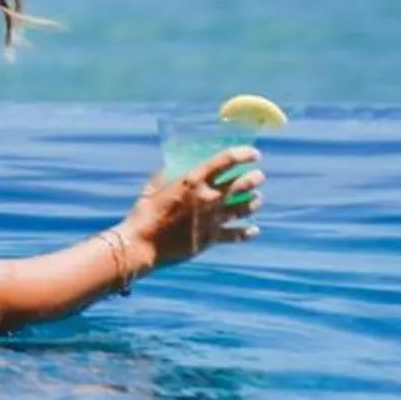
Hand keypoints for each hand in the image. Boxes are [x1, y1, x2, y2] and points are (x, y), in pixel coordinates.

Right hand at [123, 145, 264, 270]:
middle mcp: (208, 197)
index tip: (254, 154)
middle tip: (259, 176)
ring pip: (244, 207)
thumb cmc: (143, 214)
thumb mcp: (152, 188)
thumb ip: (166, 176)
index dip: (243, 154)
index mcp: (192, 181)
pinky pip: (236, 234)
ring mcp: (212, 218)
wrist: (142, 245)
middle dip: (255, 178)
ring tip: (257, 198)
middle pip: (242, 183)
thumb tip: (174, 167)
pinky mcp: (211, 238)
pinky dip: (246, 231)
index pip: (226, 161)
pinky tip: (253, 229)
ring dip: (254, 201)